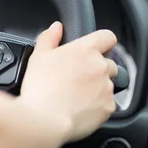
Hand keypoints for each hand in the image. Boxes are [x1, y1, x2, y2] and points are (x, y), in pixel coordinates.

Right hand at [19, 22, 117, 141]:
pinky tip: (81, 108)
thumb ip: (50, 37)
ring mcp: (107, 87)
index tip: (96, 50)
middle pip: (109, 63)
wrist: (45, 120)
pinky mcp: (109, 107)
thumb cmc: (40, 87)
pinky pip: (108, 104)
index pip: (108, 37)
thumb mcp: (39, 56)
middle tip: (79, 78)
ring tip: (77, 96)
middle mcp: (101, 66)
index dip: (102, 42)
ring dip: (98, 88)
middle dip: (97, 69)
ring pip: (108, 84)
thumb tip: (57, 27)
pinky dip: (98, 106)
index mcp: (86, 50)